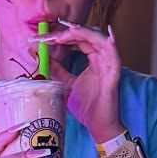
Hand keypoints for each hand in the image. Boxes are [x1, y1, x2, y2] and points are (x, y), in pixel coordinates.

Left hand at [40, 20, 122, 144]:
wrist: (98, 125)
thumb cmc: (86, 106)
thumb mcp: (66, 84)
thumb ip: (57, 70)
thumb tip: (42, 56)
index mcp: (93, 59)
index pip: (78, 40)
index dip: (61, 36)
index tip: (42, 38)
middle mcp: (102, 58)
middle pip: (87, 36)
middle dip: (68, 33)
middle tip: (49, 37)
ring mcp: (109, 64)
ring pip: (99, 39)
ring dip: (83, 33)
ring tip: (68, 32)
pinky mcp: (114, 73)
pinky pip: (113, 54)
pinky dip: (107, 43)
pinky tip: (94, 37)